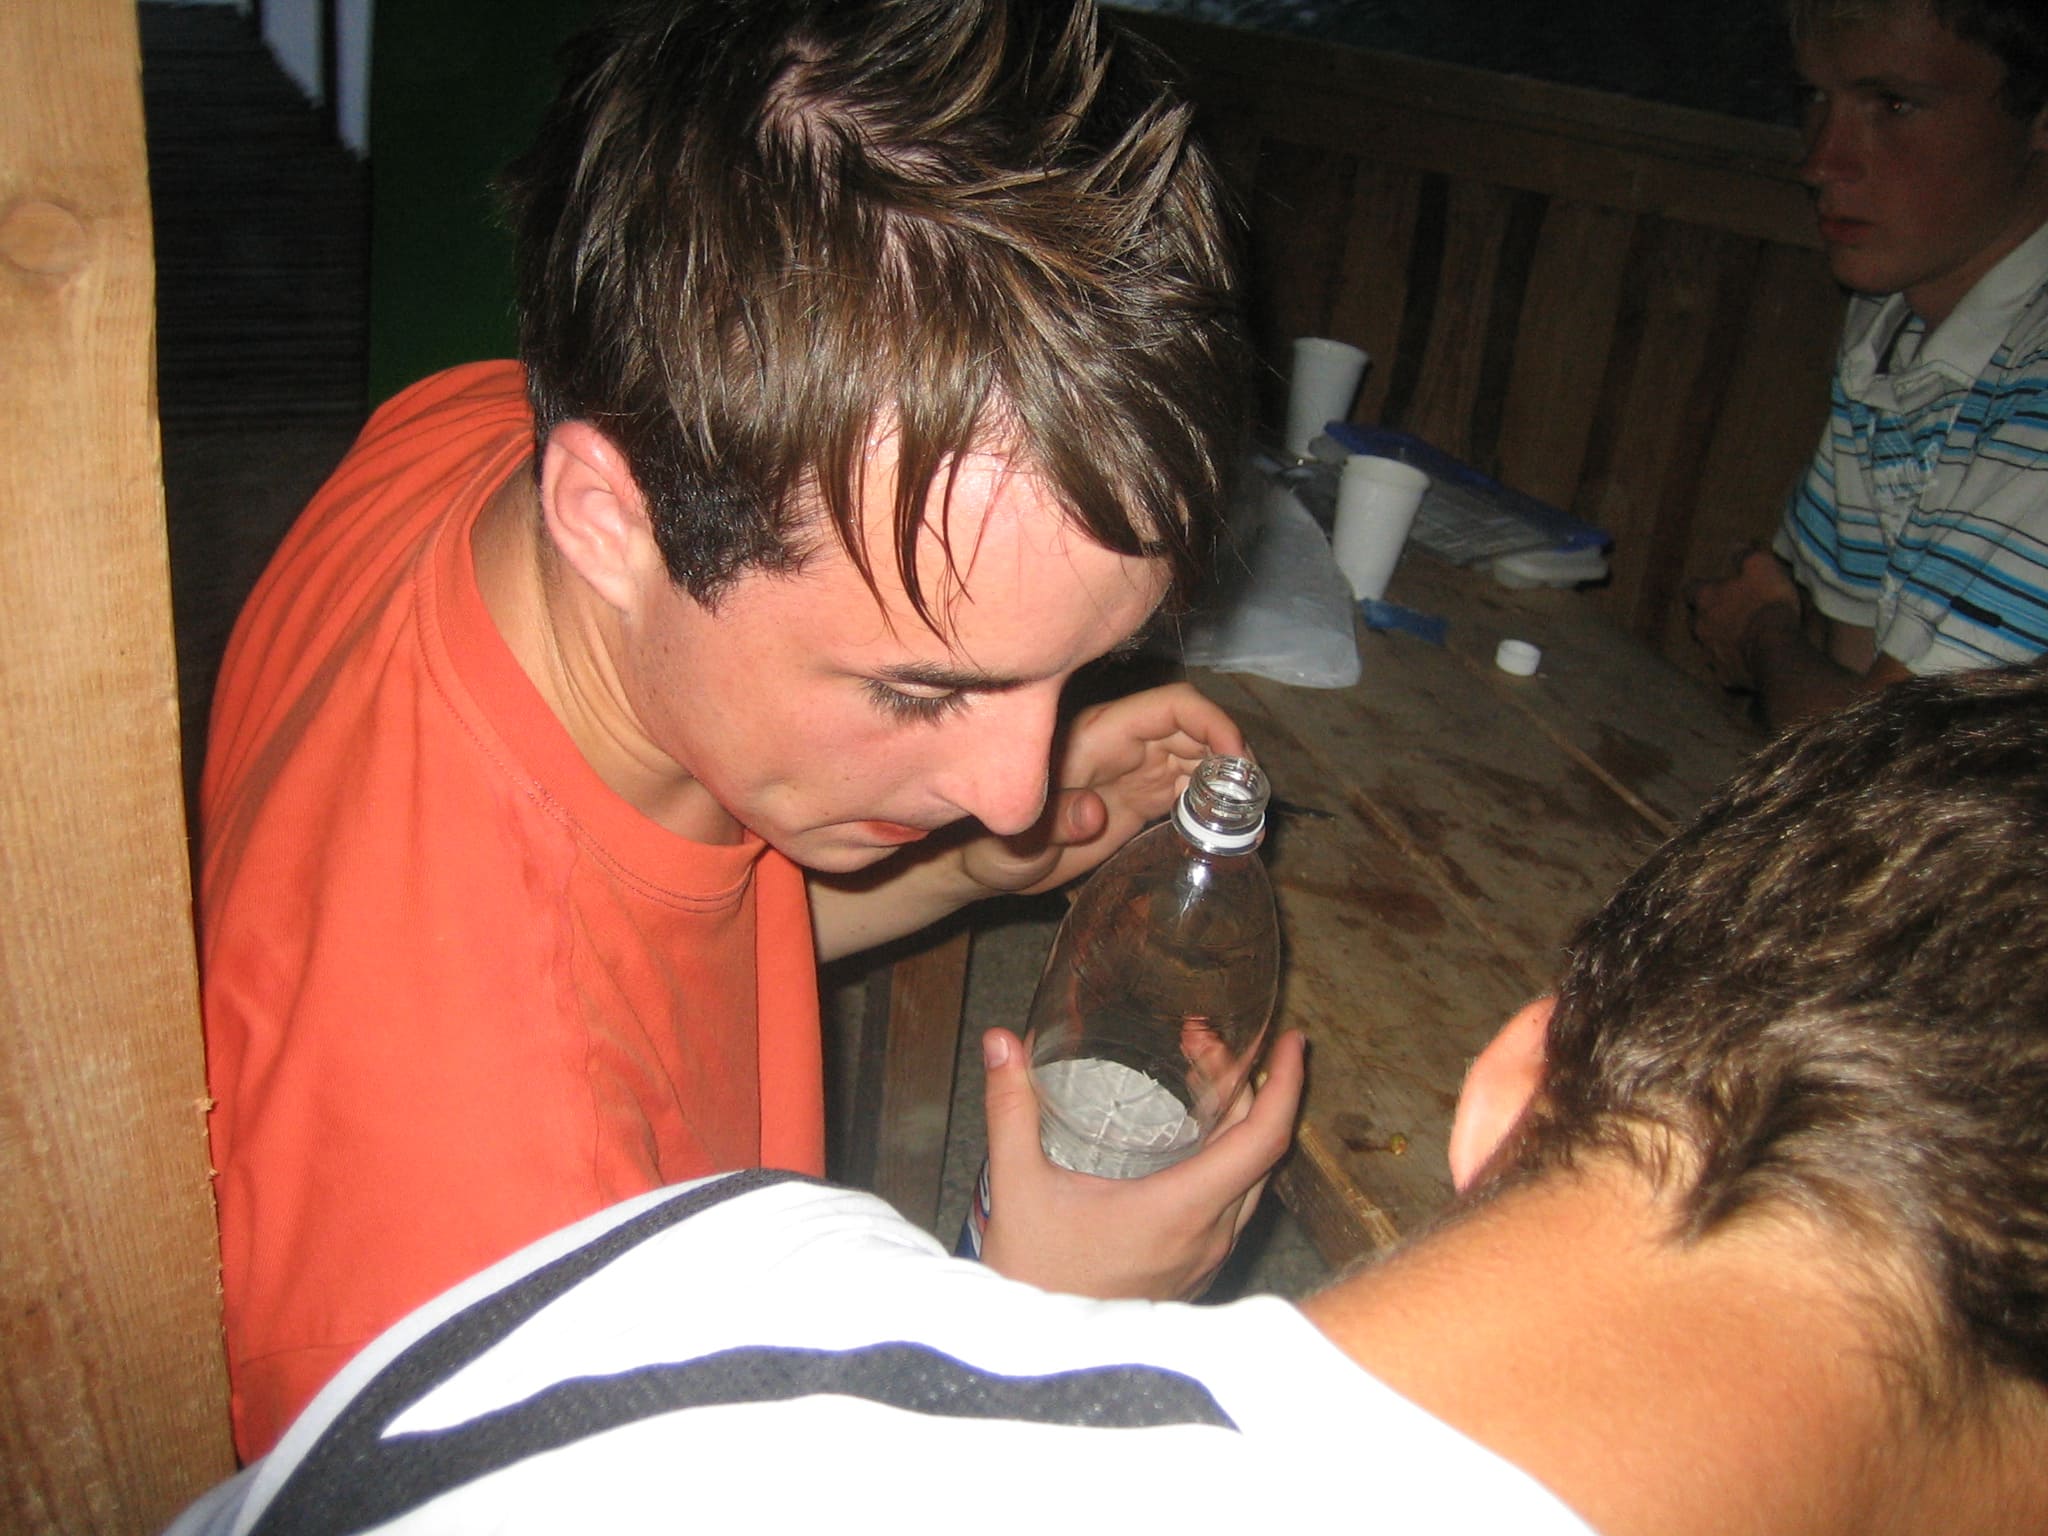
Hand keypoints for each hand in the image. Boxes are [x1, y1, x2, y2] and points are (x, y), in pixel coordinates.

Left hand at [956, 682, 1245, 898]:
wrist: (985, 867)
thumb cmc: (989, 850)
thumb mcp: (1015, 843)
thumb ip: (1055, 824)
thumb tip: (1095, 811)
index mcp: (1099, 741)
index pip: (1170, 709)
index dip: (1212, 723)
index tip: (1237, 759)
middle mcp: (1122, 749)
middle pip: (1193, 730)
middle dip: (1230, 754)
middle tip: (1252, 800)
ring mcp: (1132, 774)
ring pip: (1196, 758)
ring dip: (1226, 780)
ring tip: (1247, 818)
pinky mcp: (1137, 802)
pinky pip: (1186, 789)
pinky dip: (1212, 803)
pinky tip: (1227, 830)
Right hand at [975, 1026, 1305, 1299]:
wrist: (1037, 1356)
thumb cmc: (1031, 1274)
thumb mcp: (1017, 1186)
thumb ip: (1010, 1108)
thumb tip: (1000, 1042)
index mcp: (1179, 1210)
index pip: (1261, 1140)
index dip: (1284, 1084)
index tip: (1290, 1042)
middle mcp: (1208, 1234)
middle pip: (1259, 1148)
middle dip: (1245, 1083)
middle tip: (1204, 1039)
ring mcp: (1207, 1255)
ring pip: (1251, 1176)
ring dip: (1239, 1120)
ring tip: (1200, 1072)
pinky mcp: (1196, 1268)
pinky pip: (1236, 1202)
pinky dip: (1228, 1155)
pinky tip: (1192, 1132)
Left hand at [1685, 546, 1800, 687]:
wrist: (1774, 651)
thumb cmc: (1766, 603)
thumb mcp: (1760, 566)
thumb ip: (1744, 554)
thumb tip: (1734, 545)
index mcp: (1706, 599)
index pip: (1690, 589)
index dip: (1701, 587)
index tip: (1712, 586)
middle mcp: (1700, 627)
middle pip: (1695, 620)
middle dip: (1707, 616)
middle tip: (1727, 613)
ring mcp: (1710, 655)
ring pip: (1708, 645)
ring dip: (1720, 640)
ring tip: (1740, 638)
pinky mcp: (1724, 677)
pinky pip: (1725, 669)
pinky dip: (1733, 664)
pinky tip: (1748, 662)